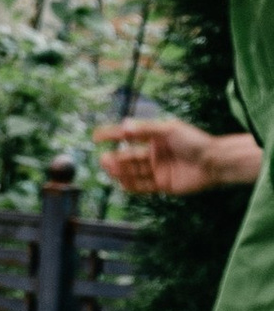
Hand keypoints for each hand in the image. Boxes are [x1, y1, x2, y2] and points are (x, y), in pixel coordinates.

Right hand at [96, 115, 227, 197]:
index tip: (96, 136)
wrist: (215, 163)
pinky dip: (132, 185)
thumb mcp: (169, 130)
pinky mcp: (163, 184)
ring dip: (121, 171)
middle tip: (103, 160)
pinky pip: (143, 186)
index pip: (129, 136)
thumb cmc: (195, 142)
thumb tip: (124, 125)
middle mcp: (155, 154)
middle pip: (130, 156)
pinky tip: (121, 183)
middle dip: (116, 158)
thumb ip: (146, 129)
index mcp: (156, 138)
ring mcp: (158, 169)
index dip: (112, 135)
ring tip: (109, 170)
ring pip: (135, 171)